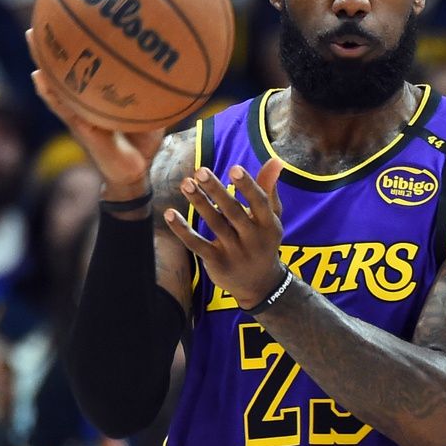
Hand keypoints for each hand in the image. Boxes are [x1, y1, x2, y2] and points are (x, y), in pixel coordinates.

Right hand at [27, 29, 163, 196]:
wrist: (136, 172)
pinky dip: (52, 92)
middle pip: (61, 73)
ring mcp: (78, 115)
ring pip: (55, 85)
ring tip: (33, 38)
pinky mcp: (81, 128)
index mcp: (94, 100)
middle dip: (49, 48)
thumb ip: (155, 94)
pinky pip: (64, 107)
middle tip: (38, 23)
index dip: (72, 50)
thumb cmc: (142, 142)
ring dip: (43, 61)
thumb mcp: (152, 112)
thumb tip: (172, 69)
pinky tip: (40, 78)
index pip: (81, 70)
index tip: (65, 23)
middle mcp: (82, 104)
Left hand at [163, 161, 288, 309]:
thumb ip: (269, 189)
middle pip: (233, 212)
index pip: (260, 203)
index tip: (234, 168)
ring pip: (215, 225)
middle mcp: (254, 239)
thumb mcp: (270, 218)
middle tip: (200, 171)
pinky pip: (197, 245)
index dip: (248, 186)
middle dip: (217, 191)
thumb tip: (275, 160)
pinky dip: (183, 230)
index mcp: (269, 225)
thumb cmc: (263, 242)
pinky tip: (170, 214)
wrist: (260, 284)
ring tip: (186, 184)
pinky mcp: (217, 263)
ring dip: (199, 203)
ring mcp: (235, 253)